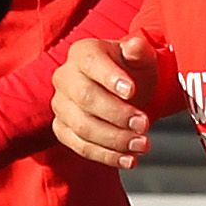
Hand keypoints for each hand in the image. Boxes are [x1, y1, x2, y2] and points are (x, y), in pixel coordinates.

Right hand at [52, 34, 157, 168]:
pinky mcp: (62, 129)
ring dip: (115, 139)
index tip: (132, 91)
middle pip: (85, 98)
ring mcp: (61, 105)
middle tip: (144, 124)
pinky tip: (129, 159)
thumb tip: (134, 46)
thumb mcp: (141, 56)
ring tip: (142, 144)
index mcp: (82, 53)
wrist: (125, 89)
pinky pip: (81, 146)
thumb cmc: (131, 69)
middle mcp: (65, 77)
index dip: (110, 77)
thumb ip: (139, 50)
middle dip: (117, 114)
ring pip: (82, 126)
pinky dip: (106, 156)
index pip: (91, 62)